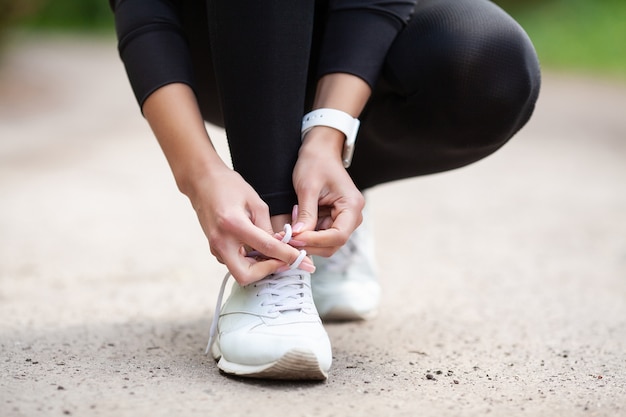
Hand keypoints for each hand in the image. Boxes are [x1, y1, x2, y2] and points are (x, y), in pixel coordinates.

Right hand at [188, 164, 314, 284]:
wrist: (201, 182)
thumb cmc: (229, 186)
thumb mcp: (255, 202)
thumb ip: (267, 227)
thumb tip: (281, 246)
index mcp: (233, 225)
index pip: (266, 247)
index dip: (288, 256)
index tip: (305, 263)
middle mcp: (221, 241)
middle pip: (245, 275)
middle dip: (267, 272)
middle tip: (284, 262)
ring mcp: (214, 247)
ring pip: (240, 271)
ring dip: (259, 267)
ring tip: (275, 253)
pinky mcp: (214, 248)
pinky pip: (234, 262)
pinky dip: (250, 261)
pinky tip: (260, 249)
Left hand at [291, 127, 364, 255]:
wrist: (320, 152)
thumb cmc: (316, 163)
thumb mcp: (308, 187)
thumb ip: (306, 214)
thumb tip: (298, 237)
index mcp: (352, 205)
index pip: (338, 235)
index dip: (317, 241)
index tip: (295, 239)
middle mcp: (353, 216)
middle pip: (334, 243)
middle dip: (311, 245)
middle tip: (287, 240)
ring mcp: (344, 219)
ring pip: (327, 243)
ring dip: (307, 242)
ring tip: (288, 233)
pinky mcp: (333, 220)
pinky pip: (321, 236)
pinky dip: (307, 236)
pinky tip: (294, 230)